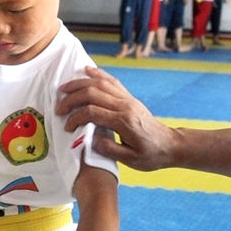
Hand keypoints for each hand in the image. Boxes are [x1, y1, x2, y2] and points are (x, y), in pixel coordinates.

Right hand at [57, 67, 178, 170]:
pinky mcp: (130, 98)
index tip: (66, 127)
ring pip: (101, 83)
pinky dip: (98, 74)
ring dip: (80, 83)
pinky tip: (87, 71)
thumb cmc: (152, 155)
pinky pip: (112, 82)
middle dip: (72, 98)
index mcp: (124, 122)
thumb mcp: (131, 160)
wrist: (171, 145)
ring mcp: (128, 99)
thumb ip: (109, 150)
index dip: (75, 118)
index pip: (92, 112)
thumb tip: (89, 140)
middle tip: (58, 107)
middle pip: (93, 93)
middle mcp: (125, 106)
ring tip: (64, 88)